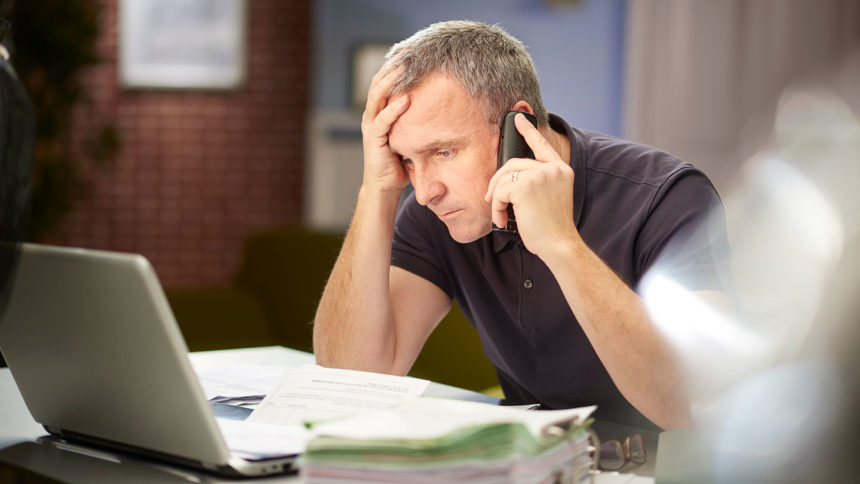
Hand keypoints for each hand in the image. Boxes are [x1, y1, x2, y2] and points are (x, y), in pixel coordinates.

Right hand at [360, 62, 410, 192]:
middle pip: (378, 84)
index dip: (394, 67)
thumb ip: (417, 121)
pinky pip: (382, 121)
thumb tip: (442, 107)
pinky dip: (393, 109)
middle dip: (392, 68)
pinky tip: (406, 99)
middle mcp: (372, 116)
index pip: (384, 83)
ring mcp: (370, 127)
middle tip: (407, 53)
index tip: (411, 53)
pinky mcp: (373, 140)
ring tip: (404, 68)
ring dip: (391, 82)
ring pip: (377, 98)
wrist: (385, 187)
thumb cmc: (400, 162)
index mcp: (379, 113)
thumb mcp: (410, 135)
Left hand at [484, 113, 578, 257]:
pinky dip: (496, 207)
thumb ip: (536, 182)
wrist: (559, 244)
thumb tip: (506, 178)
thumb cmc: (552, 228)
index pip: (542, 144)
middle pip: (512, 164)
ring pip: (503, 178)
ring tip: (501, 216)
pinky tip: (502, 220)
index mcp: (561, 170)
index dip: (528, 130)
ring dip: (496, 199)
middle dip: (497, 182)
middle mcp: (552, 169)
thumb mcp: (549, 198)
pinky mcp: (525, 186)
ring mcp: (540, 175)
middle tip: (491, 199)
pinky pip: (499, 192)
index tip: (517, 117)